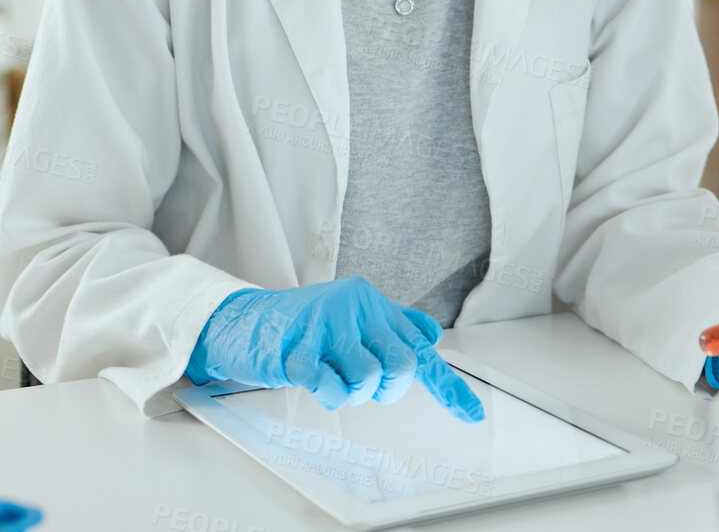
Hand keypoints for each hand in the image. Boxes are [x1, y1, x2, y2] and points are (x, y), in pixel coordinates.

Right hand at [186, 276, 484, 422]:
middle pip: (399, 367)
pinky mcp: (296, 346)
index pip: (420, 348)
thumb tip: (430, 334)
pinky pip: (328, 385)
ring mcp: (325, 324)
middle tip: (358, 382)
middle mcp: (355, 307)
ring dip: (349, 392)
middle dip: (384, 389)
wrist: (245, 321)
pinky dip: (324, 391)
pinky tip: (311, 376)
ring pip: (367, 379)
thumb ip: (392, 325)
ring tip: (329, 376)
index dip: (448, 387)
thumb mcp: (351, 318)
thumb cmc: (304, 325)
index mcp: (372, 303)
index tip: (473, 415)